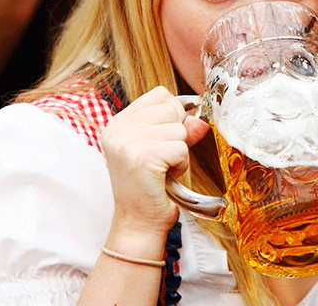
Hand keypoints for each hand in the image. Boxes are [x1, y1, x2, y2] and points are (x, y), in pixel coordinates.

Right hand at [101, 86, 208, 236]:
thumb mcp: (161, 148)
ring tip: (164, 168)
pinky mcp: (142, 158)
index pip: (159, 94)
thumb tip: (200, 117)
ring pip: (179, 128)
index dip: (173, 113)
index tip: (167, 136)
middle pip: (171, 108)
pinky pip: (181, 148)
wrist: (138, 223)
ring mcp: (127, 143)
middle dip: (178, 133)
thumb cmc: (150, 186)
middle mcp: (117, 130)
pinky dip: (181, 164)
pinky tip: (167, 176)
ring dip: (180, 151)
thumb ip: (179, 128)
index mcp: (117, 123)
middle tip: (164, 157)